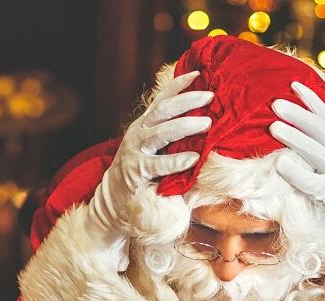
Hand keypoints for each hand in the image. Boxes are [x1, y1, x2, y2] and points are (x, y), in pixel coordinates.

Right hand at [88, 71, 212, 269]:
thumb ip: (172, 137)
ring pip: (160, 133)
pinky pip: (157, 165)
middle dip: (186, 100)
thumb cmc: (143, 174)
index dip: (178, 85)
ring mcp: (135, 151)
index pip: (162, 100)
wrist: (115, 201)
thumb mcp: (155, 149)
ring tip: (206, 123)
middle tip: (210, 96)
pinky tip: (193, 159)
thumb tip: (203, 122)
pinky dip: (176, 161)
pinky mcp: (135, 172)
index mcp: (144, 125)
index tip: (198, 74)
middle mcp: (138, 133)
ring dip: (184, 126)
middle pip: (163, 110)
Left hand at [270, 81, 324, 288]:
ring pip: (313, 149)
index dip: (309, 100)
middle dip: (296, 113)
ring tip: (273, 126)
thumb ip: (321, 148)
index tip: (293, 84)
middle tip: (275, 103)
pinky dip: (294, 170)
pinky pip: (309, 180)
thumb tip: (296, 129)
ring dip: (292, 136)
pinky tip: (279, 163)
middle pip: (318, 128)